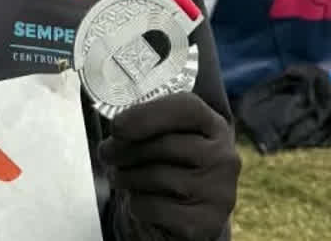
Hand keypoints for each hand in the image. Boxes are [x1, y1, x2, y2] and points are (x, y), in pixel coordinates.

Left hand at [98, 93, 239, 240]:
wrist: (195, 215)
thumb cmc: (175, 168)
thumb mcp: (171, 139)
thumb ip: (151, 126)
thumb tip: (118, 129)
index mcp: (215, 127)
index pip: (186, 108)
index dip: (146, 114)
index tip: (116, 126)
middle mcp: (224, 157)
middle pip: (164, 144)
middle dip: (124, 149)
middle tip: (106, 153)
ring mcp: (219, 191)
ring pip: (156, 176)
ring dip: (126, 177)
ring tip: (119, 176)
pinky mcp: (207, 222)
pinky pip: (155, 207)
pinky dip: (136, 204)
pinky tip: (139, 200)